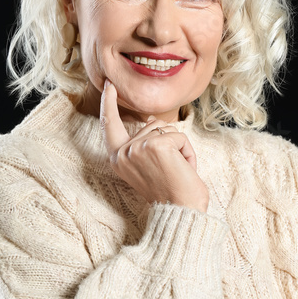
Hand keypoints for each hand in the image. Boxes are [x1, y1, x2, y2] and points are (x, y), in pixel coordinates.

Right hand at [100, 79, 208, 212]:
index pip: (110, 125)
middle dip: (169, 143)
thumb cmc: (170, 194)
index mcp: (118, 159)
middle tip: (170, 171)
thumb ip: (145, 143)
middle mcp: (123, 153)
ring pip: (167, 130)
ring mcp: (137, 148)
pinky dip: (189, 153)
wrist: (180, 213)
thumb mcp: (149, 165)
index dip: (109, 104)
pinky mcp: (156, 146)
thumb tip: (150, 120)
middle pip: (151, 125)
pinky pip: (180, 137)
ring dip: (180, 149)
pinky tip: (184, 170)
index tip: (110, 85)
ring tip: (177, 172)